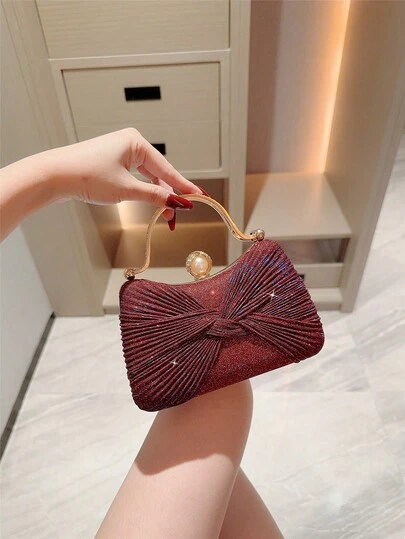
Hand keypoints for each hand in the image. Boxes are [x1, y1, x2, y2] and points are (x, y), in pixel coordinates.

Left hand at [47, 128, 207, 224]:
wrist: (54, 175)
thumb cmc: (87, 176)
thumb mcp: (126, 190)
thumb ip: (154, 196)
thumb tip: (176, 203)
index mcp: (136, 142)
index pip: (167, 169)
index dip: (183, 186)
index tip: (199, 197)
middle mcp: (130, 142)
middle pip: (159, 172)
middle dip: (168, 195)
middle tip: (178, 214)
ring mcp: (120, 151)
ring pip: (147, 176)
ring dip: (156, 195)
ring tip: (165, 214)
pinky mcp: (111, 160)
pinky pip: (135, 176)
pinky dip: (143, 190)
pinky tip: (150, 201)